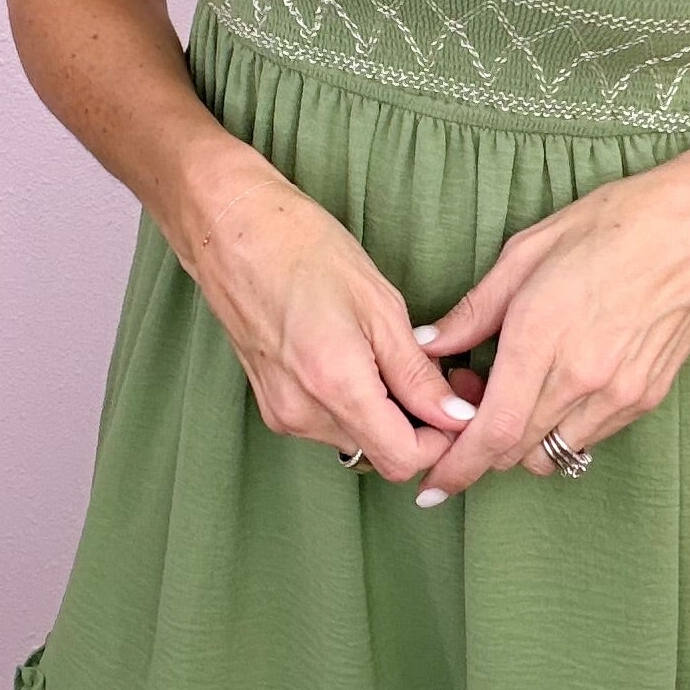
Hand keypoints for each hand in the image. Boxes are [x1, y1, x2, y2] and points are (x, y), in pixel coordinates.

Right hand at [184, 155, 480, 481]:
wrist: (232, 231)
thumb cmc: (306, 250)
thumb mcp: (380, 306)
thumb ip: (418, 374)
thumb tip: (456, 418)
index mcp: (335, 386)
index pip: (403, 459)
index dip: (441, 440)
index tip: (458, 407)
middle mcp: (304, 413)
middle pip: (382, 453)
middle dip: (418, 425)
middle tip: (440, 379)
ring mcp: (282, 413)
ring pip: (357, 440)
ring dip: (386, 415)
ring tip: (394, 361)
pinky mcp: (272, 406)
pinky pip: (330, 425)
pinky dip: (356, 406)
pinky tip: (361, 363)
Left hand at [405, 133, 689, 501]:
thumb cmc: (616, 224)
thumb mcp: (528, 251)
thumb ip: (474, 309)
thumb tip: (430, 344)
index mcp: (542, 336)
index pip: (491, 433)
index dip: (456, 467)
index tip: (431, 485)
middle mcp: (582, 377)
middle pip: (514, 453)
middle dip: (479, 448)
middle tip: (467, 404)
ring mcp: (619, 393)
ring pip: (551, 453)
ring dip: (520, 440)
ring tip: (515, 390)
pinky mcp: (646, 398)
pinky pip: (588, 436)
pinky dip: (560, 428)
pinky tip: (557, 386)